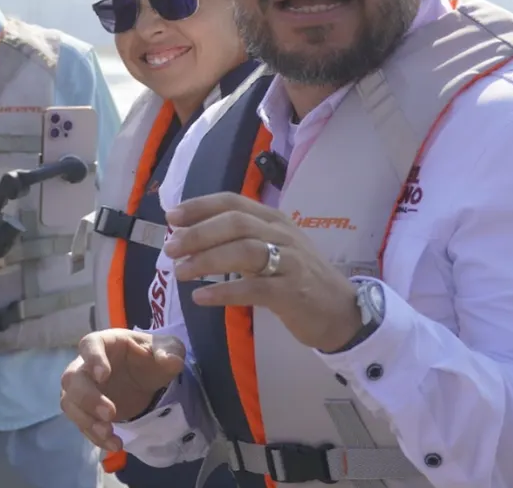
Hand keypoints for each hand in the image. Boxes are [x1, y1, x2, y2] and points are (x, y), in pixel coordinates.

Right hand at [60, 329, 185, 450]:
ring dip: (87, 421)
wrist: (144, 378)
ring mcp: (83, 388)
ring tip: (110, 434)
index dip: (93, 359)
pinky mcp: (85, 410)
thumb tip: (170, 360)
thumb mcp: (167, 349)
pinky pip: (81, 423)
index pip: (90, 344)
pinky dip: (95, 436)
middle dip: (88, 398)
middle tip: (110, 413)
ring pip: (70, 403)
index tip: (103, 375)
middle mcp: (86, 364)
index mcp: (105, 343)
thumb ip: (170, 351)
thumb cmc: (150, 357)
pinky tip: (114, 444)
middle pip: (72, 378)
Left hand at [164, 192, 360, 352]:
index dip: (200, 206)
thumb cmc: (300, 278)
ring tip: (180, 272)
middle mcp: (282, 234)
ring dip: (206, 261)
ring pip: (243, 251)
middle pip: (235, 223)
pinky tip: (201, 297)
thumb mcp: (273, 249)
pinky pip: (253, 288)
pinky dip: (223, 292)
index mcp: (274, 219)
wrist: (342, 311)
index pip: (233, 201)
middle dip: (198, 233)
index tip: (171, 216)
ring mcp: (289, 262)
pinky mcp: (292, 292)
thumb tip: (192, 235)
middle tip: (170, 248)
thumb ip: (241, 239)